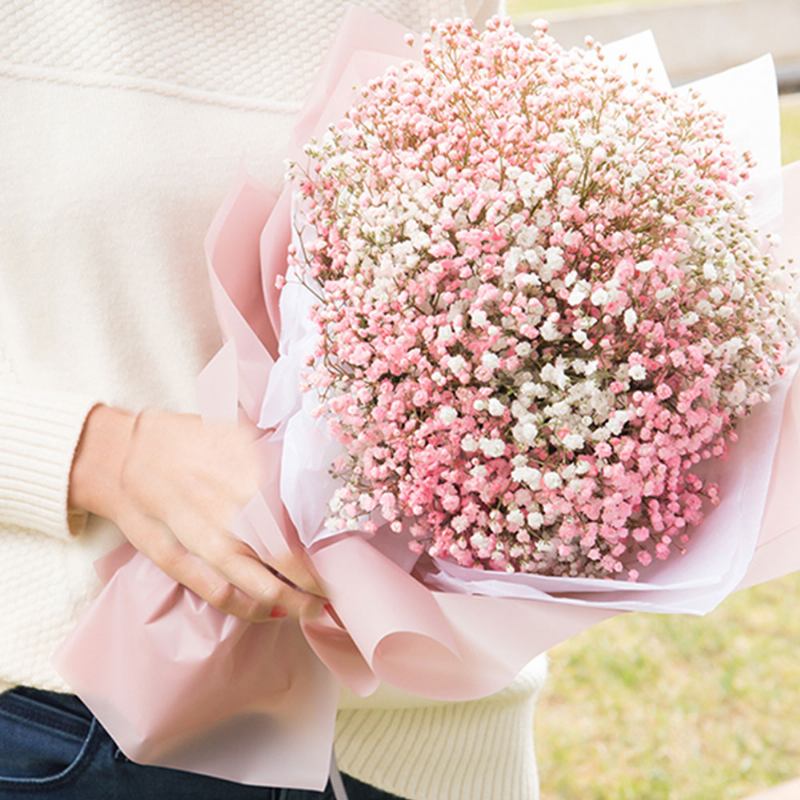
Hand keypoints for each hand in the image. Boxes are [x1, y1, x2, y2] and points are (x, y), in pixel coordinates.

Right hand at [69, 404, 325, 621]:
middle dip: (317, 583)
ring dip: (291, 605)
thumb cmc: (190, 439)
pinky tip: (271, 613)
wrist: (126, 453)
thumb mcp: (241, 431)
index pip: (304, 522)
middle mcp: (232, 514)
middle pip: (287, 561)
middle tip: (336, 591)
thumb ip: (278, 453)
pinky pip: (221, 596)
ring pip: (258, 588)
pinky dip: (251, 609)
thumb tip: (322, 462)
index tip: (345, 556)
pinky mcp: (177, 562)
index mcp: (253, 478)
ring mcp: (203, 542)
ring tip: (312, 610)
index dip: (328, 546)